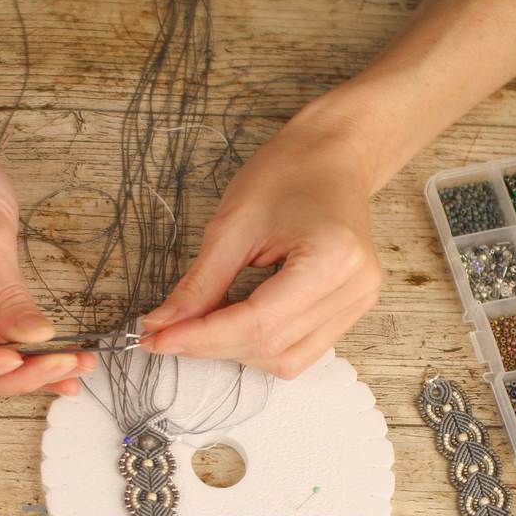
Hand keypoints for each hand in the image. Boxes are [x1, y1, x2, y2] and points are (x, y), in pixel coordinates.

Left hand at [141, 109, 382, 379]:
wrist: (331, 156)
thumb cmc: (287, 174)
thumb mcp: (232, 223)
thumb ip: (199, 284)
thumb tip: (162, 325)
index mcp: (331, 258)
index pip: (258, 321)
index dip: (202, 337)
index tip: (157, 339)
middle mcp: (353, 289)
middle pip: (271, 345)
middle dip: (212, 346)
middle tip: (166, 334)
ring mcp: (358, 303)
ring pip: (286, 359)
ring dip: (236, 351)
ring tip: (199, 327)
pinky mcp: (352, 310)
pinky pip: (301, 351)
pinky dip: (260, 346)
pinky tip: (232, 325)